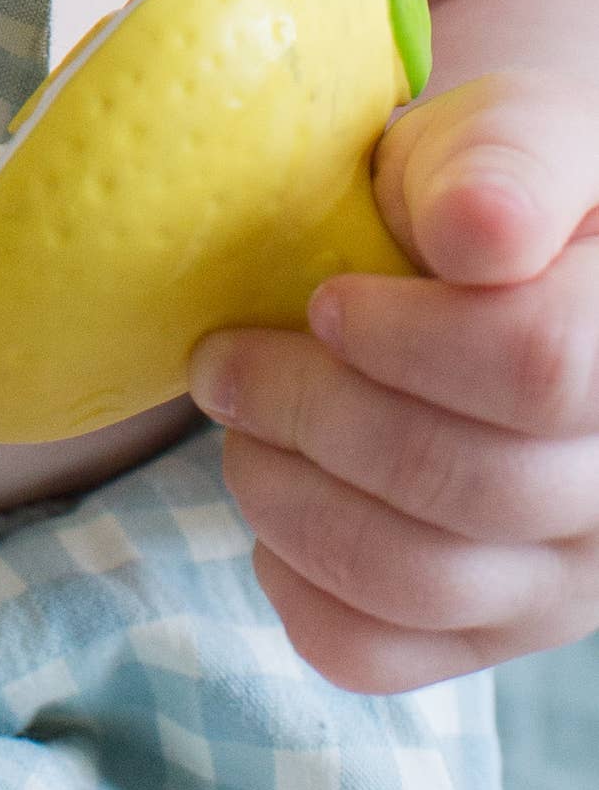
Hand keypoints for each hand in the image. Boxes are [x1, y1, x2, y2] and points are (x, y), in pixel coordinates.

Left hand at [189, 71, 598, 689]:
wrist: (481, 255)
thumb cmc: (483, 182)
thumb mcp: (501, 134)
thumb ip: (500, 162)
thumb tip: (475, 232)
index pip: (538, 366)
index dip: (407, 339)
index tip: (324, 300)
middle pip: (468, 483)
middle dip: (313, 412)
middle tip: (225, 357)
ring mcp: (568, 577)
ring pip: (420, 582)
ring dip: (287, 498)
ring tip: (236, 420)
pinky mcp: (493, 632)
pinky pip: (382, 655)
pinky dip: (295, 587)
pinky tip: (274, 508)